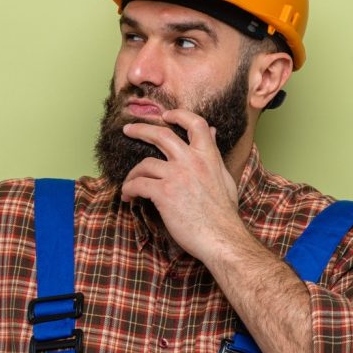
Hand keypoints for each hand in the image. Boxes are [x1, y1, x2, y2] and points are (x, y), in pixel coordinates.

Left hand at [120, 109, 247, 262]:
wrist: (221, 238)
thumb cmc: (223, 213)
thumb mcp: (224, 177)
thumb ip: (214, 154)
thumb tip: (213, 132)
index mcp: (208, 156)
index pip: (195, 123)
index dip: (178, 115)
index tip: (165, 116)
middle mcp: (192, 161)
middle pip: (161, 134)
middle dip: (140, 129)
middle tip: (128, 129)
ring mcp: (177, 176)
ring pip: (144, 164)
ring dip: (133, 174)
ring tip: (129, 183)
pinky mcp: (164, 193)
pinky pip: (138, 184)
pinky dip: (129, 189)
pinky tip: (129, 196)